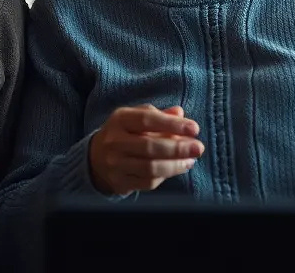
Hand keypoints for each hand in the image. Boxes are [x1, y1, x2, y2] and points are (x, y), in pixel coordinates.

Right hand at [89, 105, 204, 195]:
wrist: (96, 158)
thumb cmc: (124, 134)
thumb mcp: (136, 118)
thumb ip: (159, 115)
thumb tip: (179, 113)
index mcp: (120, 119)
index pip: (147, 119)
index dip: (172, 124)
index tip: (194, 128)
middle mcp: (114, 141)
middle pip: (150, 146)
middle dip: (178, 148)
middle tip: (198, 148)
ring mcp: (115, 164)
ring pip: (150, 167)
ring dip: (175, 165)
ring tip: (190, 160)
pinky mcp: (119, 182)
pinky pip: (147, 182)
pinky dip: (166, 176)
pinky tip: (178, 168)